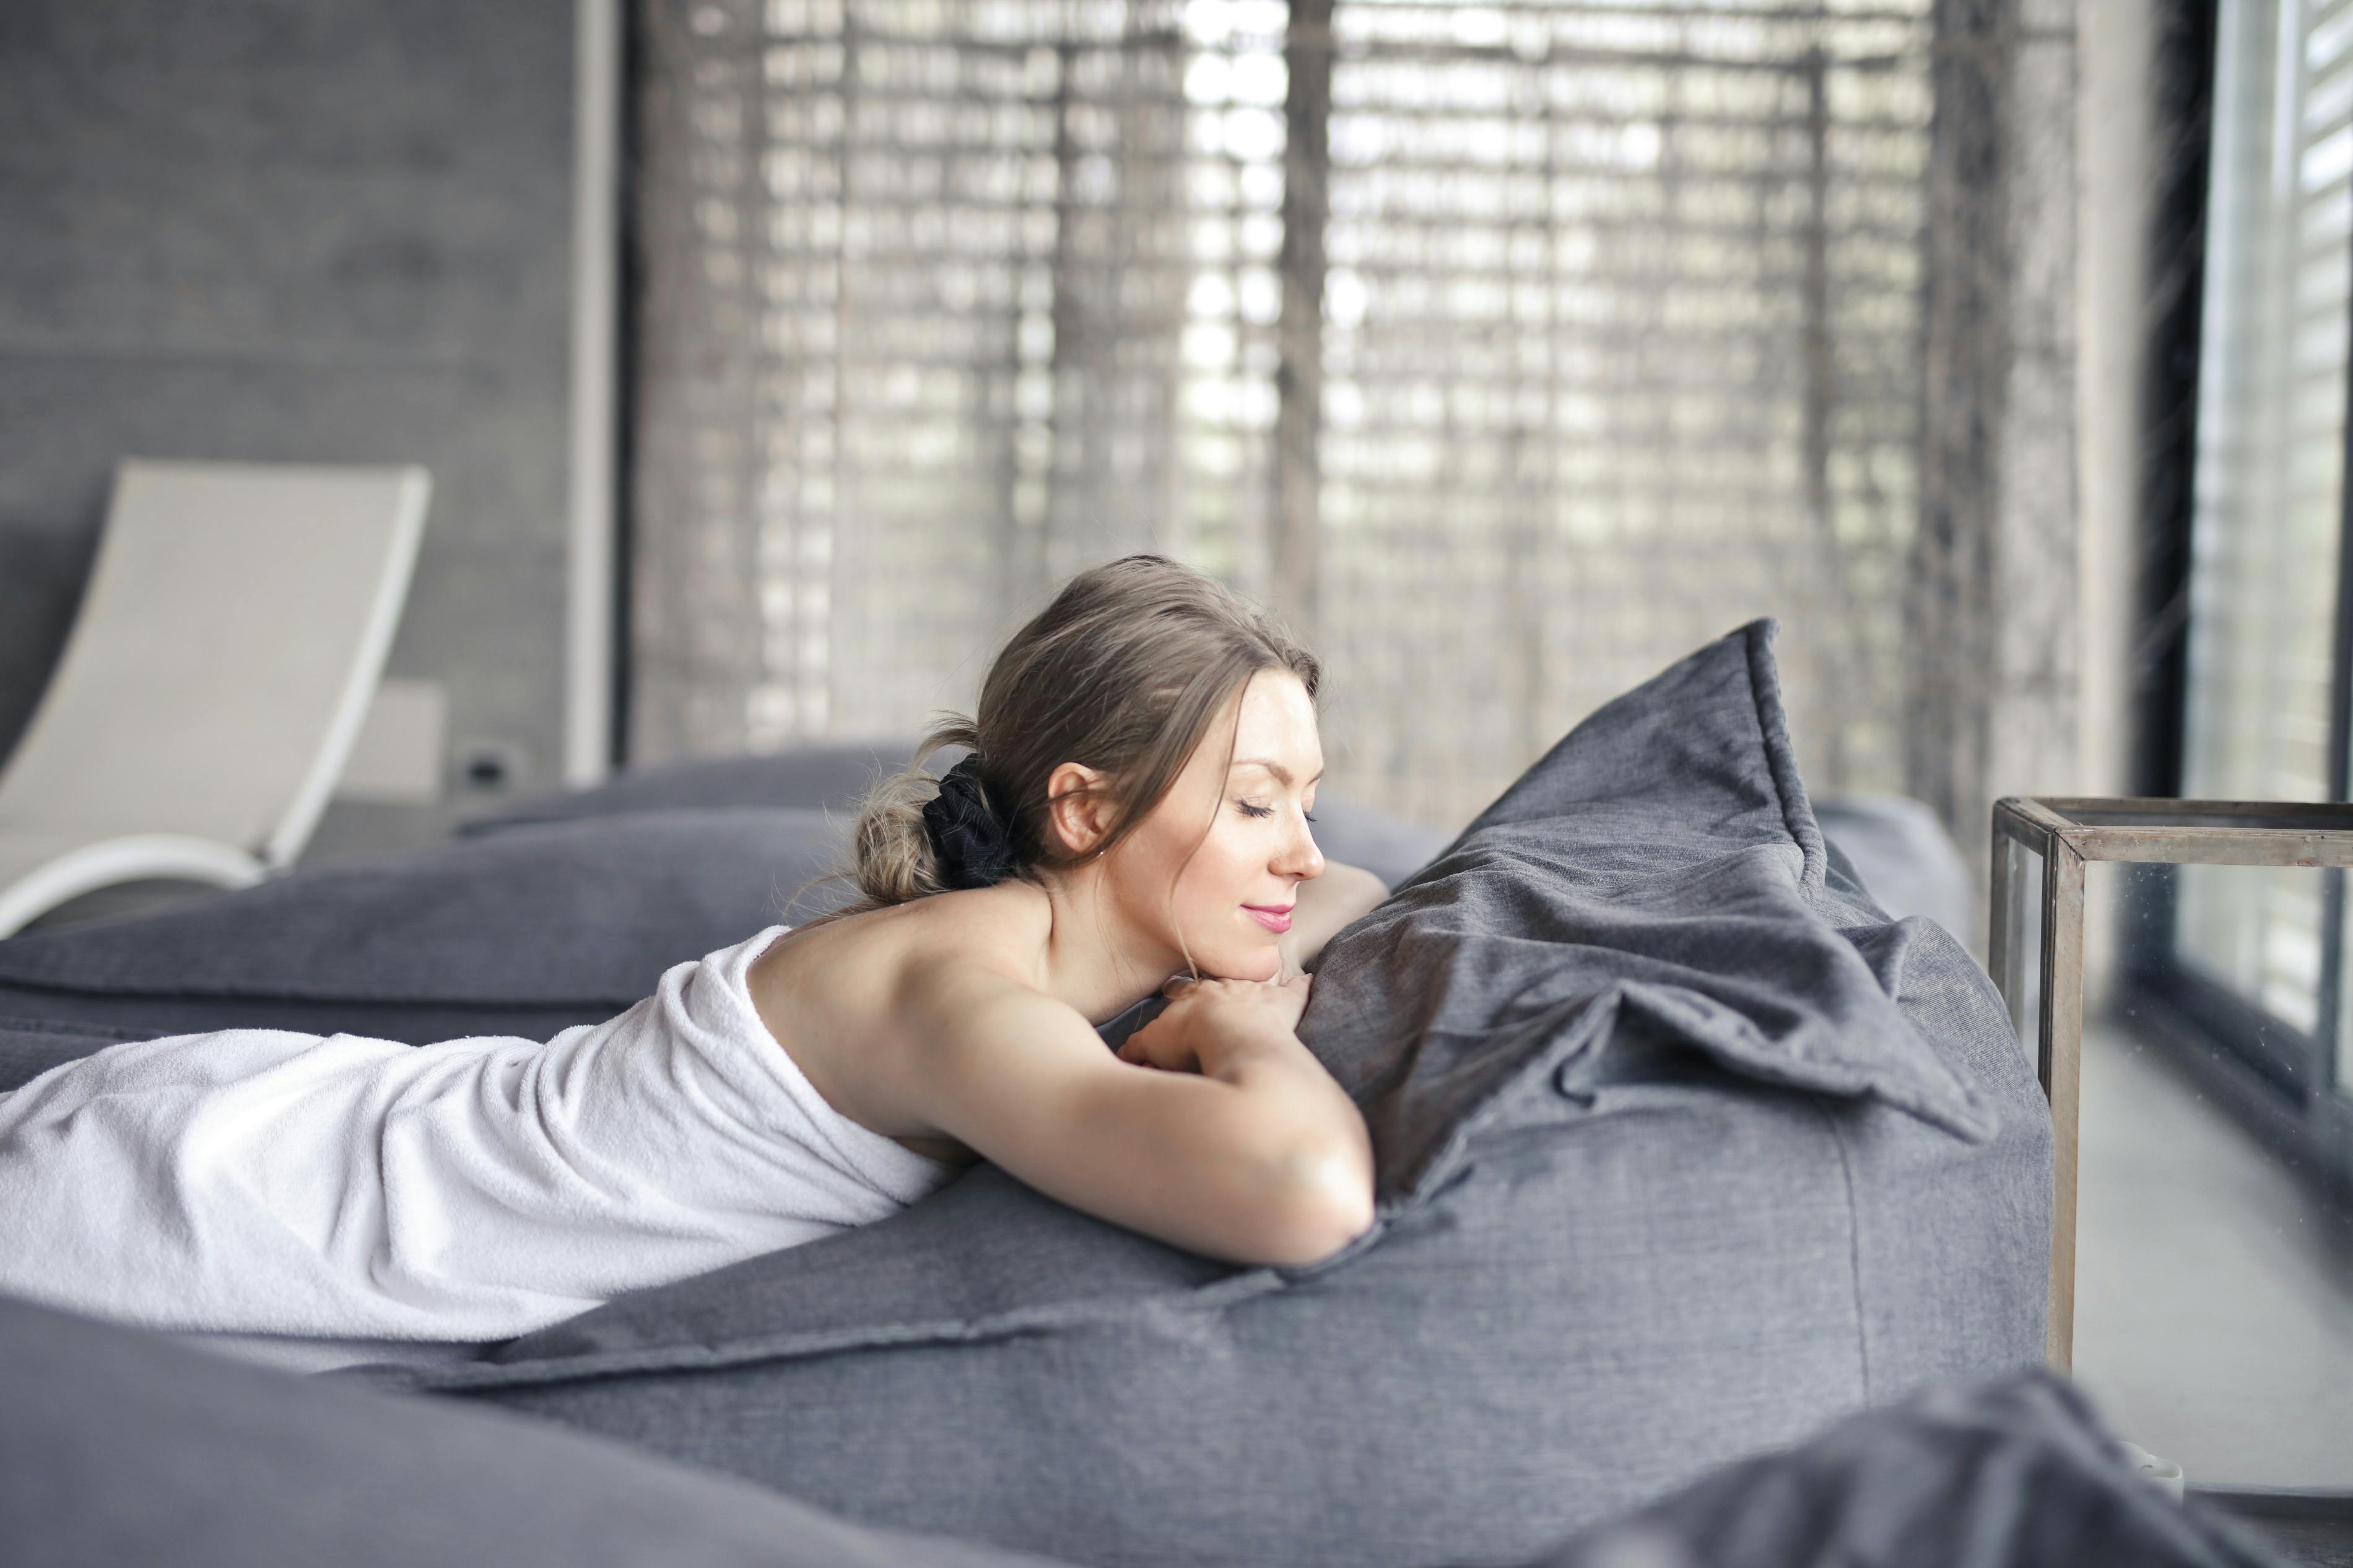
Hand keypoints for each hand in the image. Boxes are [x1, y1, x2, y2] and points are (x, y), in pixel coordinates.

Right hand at [1116, 973, 1312, 1074]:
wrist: (1233, 1035)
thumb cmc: (1191, 1040)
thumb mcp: (1153, 1045)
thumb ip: (1137, 1047)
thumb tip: (1123, 1054)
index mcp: (1191, 995)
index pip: (1179, 990)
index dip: (1175, 994)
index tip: (1172, 993)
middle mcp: (1225, 987)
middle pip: (1218, 983)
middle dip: (1215, 989)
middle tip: (1214, 999)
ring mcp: (1257, 993)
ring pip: (1256, 981)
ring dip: (1256, 986)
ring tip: (1256, 987)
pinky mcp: (1285, 1002)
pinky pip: (1297, 988)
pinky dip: (1301, 985)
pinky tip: (1307, 980)